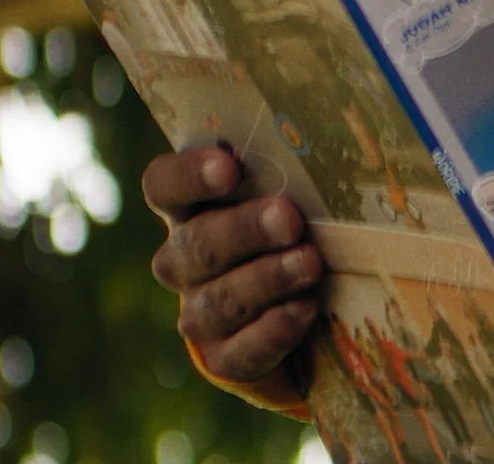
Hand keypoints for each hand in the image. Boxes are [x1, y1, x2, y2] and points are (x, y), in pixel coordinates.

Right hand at [143, 147, 323, 405]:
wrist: (290, 304)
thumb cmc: (289, 225)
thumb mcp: (284, 191)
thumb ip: (288, 168)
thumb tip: (330, 136)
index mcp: (187, 207)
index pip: (164, 184)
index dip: (190, 175)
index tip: (230, 167)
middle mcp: (181, 259)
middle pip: (197, 244)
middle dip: (245, 230)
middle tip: (289, 218)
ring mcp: (198, 312)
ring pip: (220, 299)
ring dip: (267, 279)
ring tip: (311, 263)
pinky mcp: (224, 358)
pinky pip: (242, 350)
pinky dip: (274, 330)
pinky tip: (304, 309)